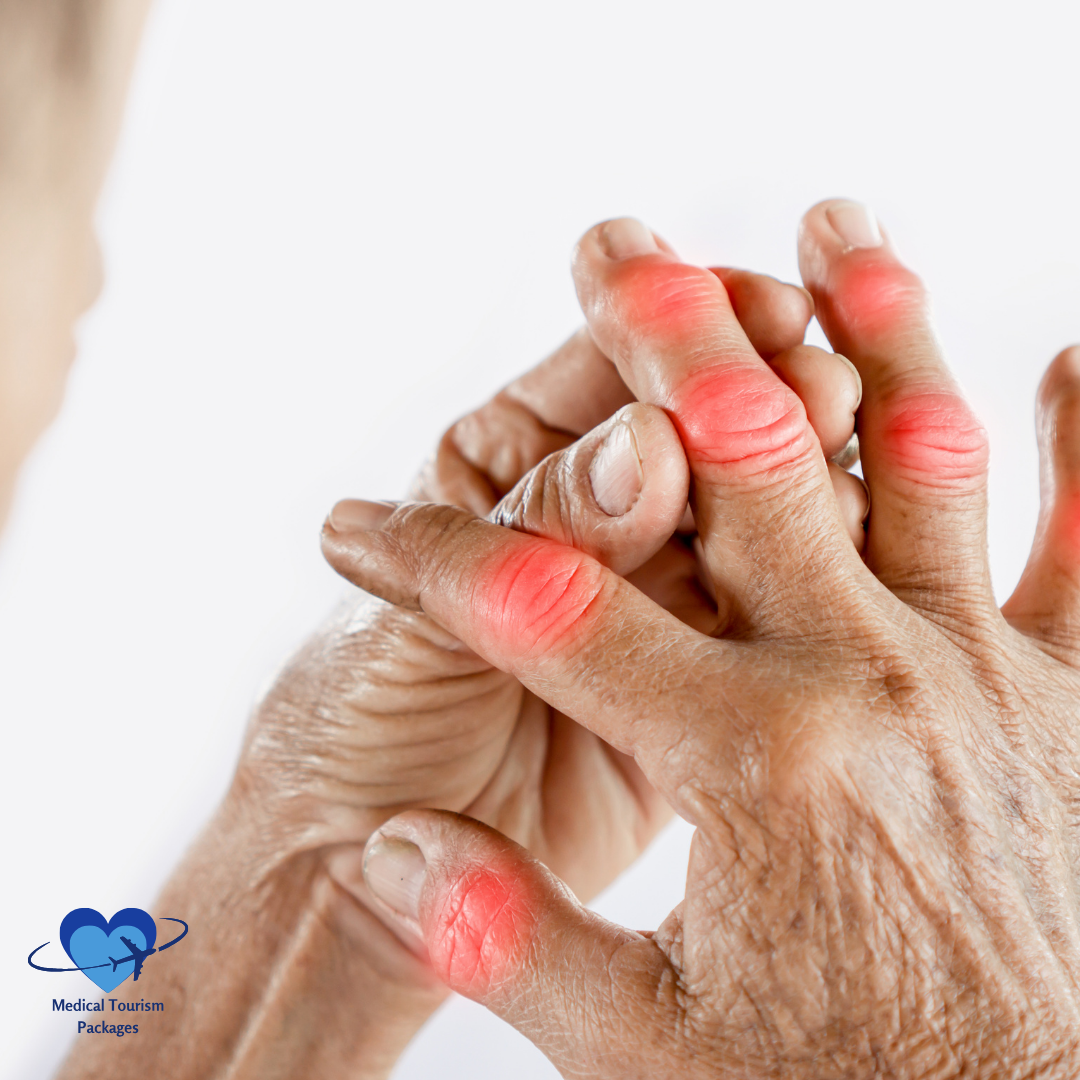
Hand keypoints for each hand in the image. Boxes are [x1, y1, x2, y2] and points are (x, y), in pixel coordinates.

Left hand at [59, 242, 861, 1079]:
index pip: (608, 370)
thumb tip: (651, 447)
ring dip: (807, 499)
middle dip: (765, 405)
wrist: (357, 878)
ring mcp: (649, 601)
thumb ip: (537, 536)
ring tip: (849, 497)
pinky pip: (764, 627)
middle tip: (825, 397)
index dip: (680, 330)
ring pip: (753, 526)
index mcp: (509, 464)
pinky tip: (857, 584)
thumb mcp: (422, 620)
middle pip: (699, 436)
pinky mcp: (692, 689)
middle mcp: (591, 518)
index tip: (761, 312)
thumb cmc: (353, 726)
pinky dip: (812, 599)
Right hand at [324, 204, 1079, 1077]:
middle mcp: (866, 682)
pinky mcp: (1073, 696)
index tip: (357, 527)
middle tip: (614, 246)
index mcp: (745, 763)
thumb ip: (509, 938)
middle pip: (742, 465)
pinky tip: (1075, 350)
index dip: (431, 562)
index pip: (546, 616)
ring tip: (833, 226)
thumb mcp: (648, 1054)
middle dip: (662, 344)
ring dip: (874, 334)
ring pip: (921, 463)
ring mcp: (982, 675)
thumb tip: (389, 853)